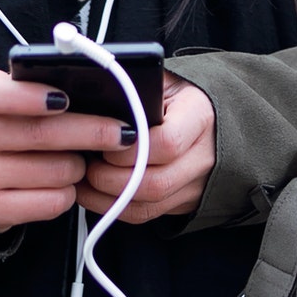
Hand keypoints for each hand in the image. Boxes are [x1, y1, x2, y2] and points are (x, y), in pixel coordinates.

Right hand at [0, 68, 136, 233]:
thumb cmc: (6, 128)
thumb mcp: (12, 100)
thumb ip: (44, 89)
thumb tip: (105, 92)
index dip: (32, 96)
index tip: (65, 99)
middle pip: (41, 133)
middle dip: (92, 132)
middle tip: (123, 133)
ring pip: (54, 171)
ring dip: (79, 167)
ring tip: (78, 161)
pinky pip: (51, 202)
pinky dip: (69, 193)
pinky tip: (64, 184)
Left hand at [76, 73, 215, 223]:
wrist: (213, 116)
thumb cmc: (180, 95)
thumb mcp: (163, 81)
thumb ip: (135, 90)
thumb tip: (92, 92)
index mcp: (199, 116)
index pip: (167, 142)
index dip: (129, 149)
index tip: (104, 142)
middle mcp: (203, 155)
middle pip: (155, 183)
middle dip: (110, 177)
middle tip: (86, 163)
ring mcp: (195, 184)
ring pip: (148, 206)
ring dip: (107, 197)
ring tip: (83, 179)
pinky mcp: (183, 202)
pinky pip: (145, 215)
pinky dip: (114, 208)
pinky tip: (94, 193)